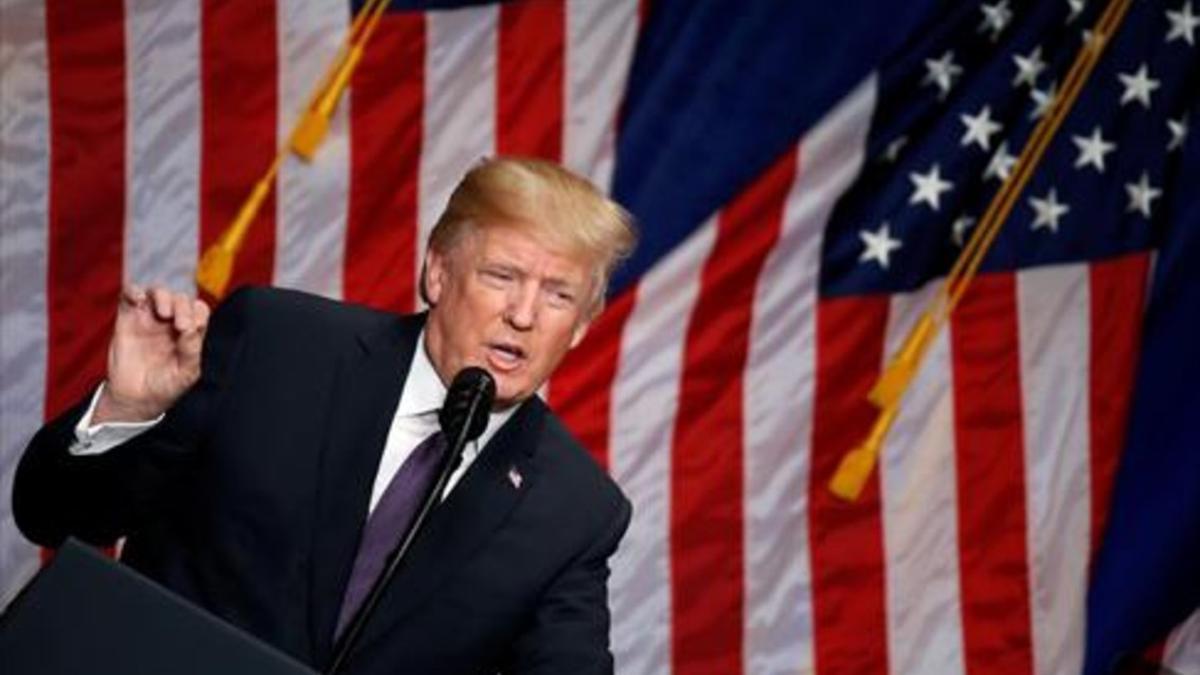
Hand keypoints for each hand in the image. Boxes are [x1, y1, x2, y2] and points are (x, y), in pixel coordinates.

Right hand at [93, 284, 210, 423]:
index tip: (191, 327)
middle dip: (182, 306)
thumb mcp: (186, 373)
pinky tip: (139, 299)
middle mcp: (170, 323)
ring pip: (158, 293)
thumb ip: (191, 350)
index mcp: (188, 333)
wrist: (135, 400)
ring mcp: (148, 320)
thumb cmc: (165, 387)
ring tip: (164, 313)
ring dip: (163, 296)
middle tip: (179, 324)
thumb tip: (190, 327)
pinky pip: (129, 296)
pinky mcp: (127, 320)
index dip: (197, 312)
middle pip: (180, 299)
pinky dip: (134, 291)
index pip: (198, 310)